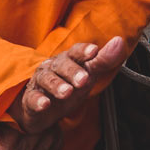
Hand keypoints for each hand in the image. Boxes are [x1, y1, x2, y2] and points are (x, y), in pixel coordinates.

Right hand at [11, 36, 127, 133]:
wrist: (45, 107)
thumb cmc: (69, 84)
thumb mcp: (89, 73)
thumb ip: (103, 60)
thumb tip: (119, 41)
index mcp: (69, 58)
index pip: (76, 51)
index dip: (84, 51)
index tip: (94, 52)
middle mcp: (54, 66)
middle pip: (62, 64)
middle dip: (73, 71)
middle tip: (84, 80)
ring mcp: (41, 82)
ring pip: (47, 79)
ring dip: (57, 85)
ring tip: (67, 92)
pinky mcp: (30, 99)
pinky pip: (32, 98)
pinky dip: (38, 100)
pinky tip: (44, 104)